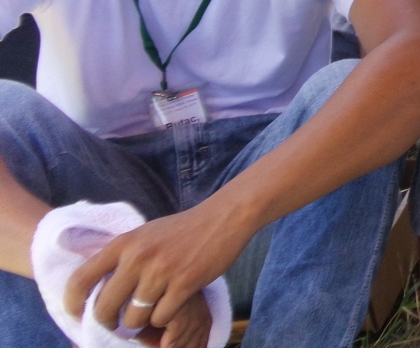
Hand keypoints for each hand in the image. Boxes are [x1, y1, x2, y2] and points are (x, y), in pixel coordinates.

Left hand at [68, 203, 252, 337]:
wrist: (224, 217)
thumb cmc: (184, 228)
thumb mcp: (146, 234)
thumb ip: (122, 256)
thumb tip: (96, 288)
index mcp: (124, 243)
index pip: (80, 279)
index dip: (72, 303)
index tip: (76, 314)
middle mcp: (138, 257)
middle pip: (104, 309)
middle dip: (109, 323)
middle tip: (117, 324)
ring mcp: (161, 272)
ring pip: (133, 319)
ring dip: (141, 322)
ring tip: (151, 311)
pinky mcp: (184, 284)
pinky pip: (160, 318)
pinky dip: (163, 318)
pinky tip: (171, 306)